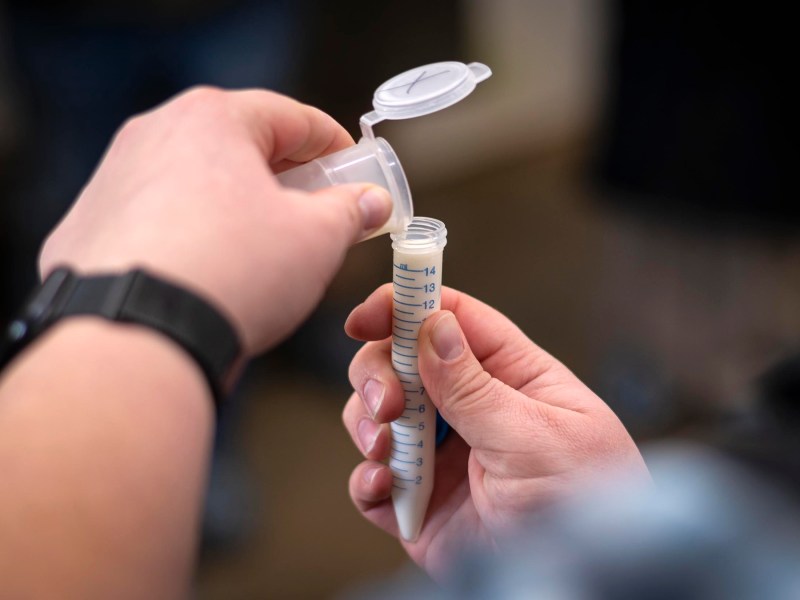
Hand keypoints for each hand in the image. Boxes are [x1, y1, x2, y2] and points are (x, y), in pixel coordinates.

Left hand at [39, 87, 392, 354]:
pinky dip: (193, 232)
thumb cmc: (232, 273)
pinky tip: (213, 269)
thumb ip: (350, 211)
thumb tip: (371, 202)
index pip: (291, 117)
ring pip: (196, 181)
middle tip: (318, 208)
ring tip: (267, 246)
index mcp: (212, 119)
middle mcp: (154, 134)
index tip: (355, 169)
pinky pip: (159, 217)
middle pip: (240, 145)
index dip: (333, 144)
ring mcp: (114, 180)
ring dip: (238, 204)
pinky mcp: (90, 227)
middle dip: (286, 175)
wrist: (137, 339)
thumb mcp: (316, 239)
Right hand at [343, 285, 649, 577]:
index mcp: (509, 375)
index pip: (451, 319)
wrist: (575, 579)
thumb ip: (476, 387)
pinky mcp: (419, 501)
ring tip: (388, 449)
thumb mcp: (535, 436)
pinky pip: (374, 480)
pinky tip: (384, 484)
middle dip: (379, 373)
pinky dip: (367, 480)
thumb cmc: (588, 500)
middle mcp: (468, 407)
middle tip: (388, 403)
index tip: (366, 315)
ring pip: (378, 416)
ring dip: (367, 424)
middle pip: (399, 362)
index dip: (405, 305)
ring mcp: (440, 454)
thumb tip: (433, 327)